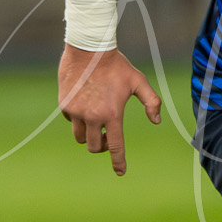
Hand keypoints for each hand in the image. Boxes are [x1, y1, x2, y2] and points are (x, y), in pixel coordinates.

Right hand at [58, 44, 161, 175]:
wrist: (89, 48)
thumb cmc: (116, 65)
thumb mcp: (138, 81)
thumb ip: (151, 102)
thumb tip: (156, 121)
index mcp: (112, 114)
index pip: (116, 146)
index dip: (118, 161)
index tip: (120, 172)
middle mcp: (93, 117)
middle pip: (95, 147)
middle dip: (103, 146)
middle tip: (109, 137)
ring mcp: (77, 112)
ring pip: (81, 137)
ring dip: (89, 135)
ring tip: (97, 122)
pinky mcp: (65, 105)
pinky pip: (71, 120)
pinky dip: (78, 119)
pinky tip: (85, 104)